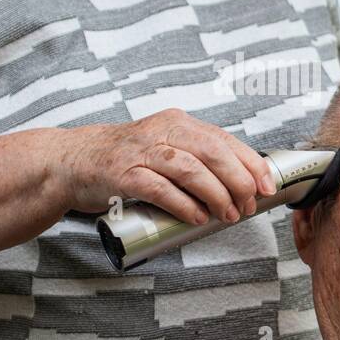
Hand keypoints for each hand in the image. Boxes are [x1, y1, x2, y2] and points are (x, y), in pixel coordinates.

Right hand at [53, 109, 275, 223]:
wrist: (73, 161)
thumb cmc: (125, 159)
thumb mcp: (164, 148)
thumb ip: (195, 160)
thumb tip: (239, 186)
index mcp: (177, 123)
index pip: (223, 139)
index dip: (249, 163)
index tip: (266, 185)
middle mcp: (161, 132)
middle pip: (212, 151)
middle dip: (238, 180)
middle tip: (248, 205)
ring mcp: (141, 152)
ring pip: (189, 169)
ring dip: (215, 194)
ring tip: (228, 215)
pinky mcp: (123, 174)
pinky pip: (160, 188)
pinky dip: (183, 204)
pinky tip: (197, 216)